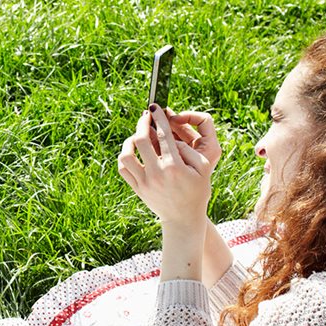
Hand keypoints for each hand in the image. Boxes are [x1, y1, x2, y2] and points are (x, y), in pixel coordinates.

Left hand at [117, 104, 217, 229]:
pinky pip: (123, 169)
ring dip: (129, 141)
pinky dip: (125, 157)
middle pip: (141, 140)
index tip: (154, 107)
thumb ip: (188, 151)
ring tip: (137, 136)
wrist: (183, 219)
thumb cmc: (197, 191)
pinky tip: (132, 151)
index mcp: (174, 166)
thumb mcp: (203, 169)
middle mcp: (157, 173)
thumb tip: (171, 139)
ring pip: (127, 155)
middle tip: (145, 117)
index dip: (158, 117)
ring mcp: (144, 182)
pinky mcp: (137, 189)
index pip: (163, 135)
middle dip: (142, 124)